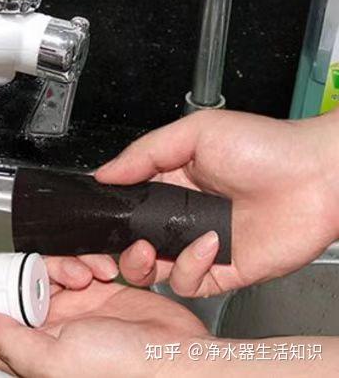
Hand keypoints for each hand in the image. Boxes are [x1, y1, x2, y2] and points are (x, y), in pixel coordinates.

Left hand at [0, 252, 207, 376]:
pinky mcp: (96, 291)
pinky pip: (80, 261)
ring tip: (88, 276)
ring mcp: (69, 308)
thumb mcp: (56, 361)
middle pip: (0, 287)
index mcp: (24, 348)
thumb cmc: (125, 372)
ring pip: (41, 267)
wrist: (181, 359)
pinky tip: (110, 271)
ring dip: (61, 263)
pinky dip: (93, 260)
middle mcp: (41, 327)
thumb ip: (10, 341)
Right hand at [96, 109, 338, 297]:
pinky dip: (189, 268)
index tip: (101, 219)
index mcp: (170, 184)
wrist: (318, 176)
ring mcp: (200, 246)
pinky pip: (189, 283)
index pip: (127, 207)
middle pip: (134, 245)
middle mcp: (182, 218)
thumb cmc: (265, 147)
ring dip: (145, 265)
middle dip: (122, 250)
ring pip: (154, 271)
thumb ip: (144, 152)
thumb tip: (104, 173)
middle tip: (129, 241)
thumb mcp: (195, 133)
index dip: (111, 217)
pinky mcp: (222, 270)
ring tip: (153, 246)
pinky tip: (208, 244)